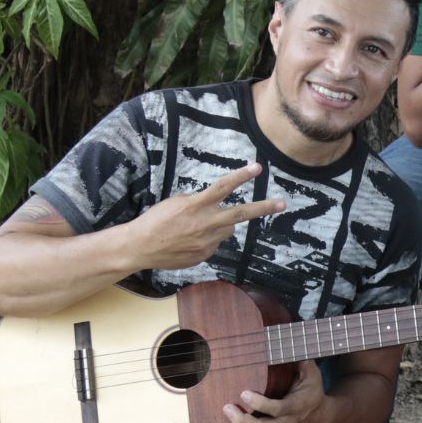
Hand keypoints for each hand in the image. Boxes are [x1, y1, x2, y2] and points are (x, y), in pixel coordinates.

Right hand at [129, 163, 284, 269]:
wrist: (139, 247)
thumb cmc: (156, 220)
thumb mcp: (177, 203)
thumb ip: (200, 202)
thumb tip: (216, 205)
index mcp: (196, 206)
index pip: (223, 187)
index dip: (241, 176)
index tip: (257, 168)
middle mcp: (205, 224)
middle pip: (241, 214)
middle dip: (264, 208)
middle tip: (282, 203)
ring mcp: (207, 242)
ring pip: (227, 229)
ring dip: (220, 224)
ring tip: (196, 226)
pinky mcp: (205, 255)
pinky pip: (214, 243)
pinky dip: (207, 238)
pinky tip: (189, 240)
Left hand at [206, 359, 331, 422]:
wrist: (320, 420)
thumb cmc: (312, 393)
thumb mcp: (312, 376)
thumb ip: (301, 361)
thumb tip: (288, 342)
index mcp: (295, 407)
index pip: (277, 409)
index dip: (260, 404)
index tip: (244, 393)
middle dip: (242, 421)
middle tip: (226, 408)